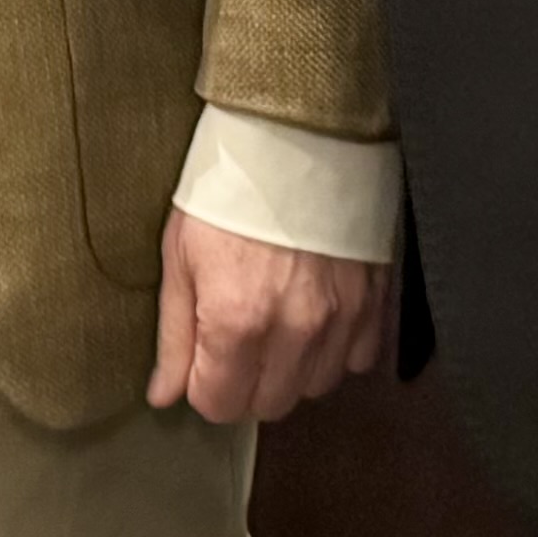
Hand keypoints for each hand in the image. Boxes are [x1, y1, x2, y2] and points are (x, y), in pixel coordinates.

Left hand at [142, 209, 392, 425]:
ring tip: (278, 321)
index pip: (220, 404)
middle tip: (237, 338)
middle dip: (245, 382)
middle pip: (268, 404)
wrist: (296, 132)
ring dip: (293, 368)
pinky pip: (359, 358)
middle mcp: (294, 330)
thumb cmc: (229, 188)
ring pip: (315, 387)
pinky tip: (317, 314)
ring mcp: (341, 317)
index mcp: (237, 320)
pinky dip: (337, 348)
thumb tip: (163, 394)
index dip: (204, 385)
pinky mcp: (374, 299)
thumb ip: (174, 335)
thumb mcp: (180, 254)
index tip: (203, 357)